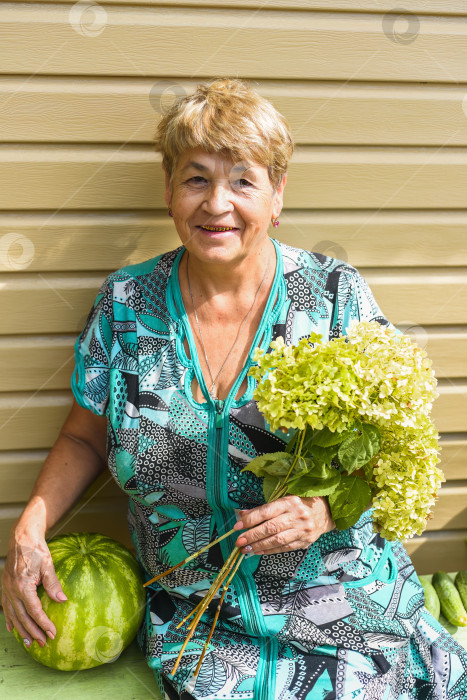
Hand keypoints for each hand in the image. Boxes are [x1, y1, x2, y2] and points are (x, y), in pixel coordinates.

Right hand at [1, 525, 67, 646]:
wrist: (22, 537)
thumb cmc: (36, 549)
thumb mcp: (48, 564)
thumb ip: (53, 584)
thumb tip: (62, 600)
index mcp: (23, 586)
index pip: (34, 611)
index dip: (43, 623)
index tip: (52, 633)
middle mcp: (12, 590)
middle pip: (22, 617)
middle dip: (33, 632)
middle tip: (43, 643)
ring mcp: (7, 589)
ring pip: (13, 615)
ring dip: (21, 630)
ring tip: (29, 642)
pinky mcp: (6, 587)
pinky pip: (6, 608)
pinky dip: (9, 619)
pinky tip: (12, 629)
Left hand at [233, 495, 334, 554]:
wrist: (324, 512)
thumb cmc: (299, 504)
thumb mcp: (283, 500)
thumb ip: (263, 508)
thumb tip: (242, 514)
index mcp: (289, 502)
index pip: (266, 511)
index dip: (250, 519)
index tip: (237, 526)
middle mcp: (296, 515)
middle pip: (271, 527)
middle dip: (252, 535)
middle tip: (239, 541)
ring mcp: (302, 529)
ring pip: (277, 540)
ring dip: (259, 545)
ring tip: (246, 549)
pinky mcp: (305, 541)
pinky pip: (284, 548)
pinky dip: (270, 551)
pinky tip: (258, 552)